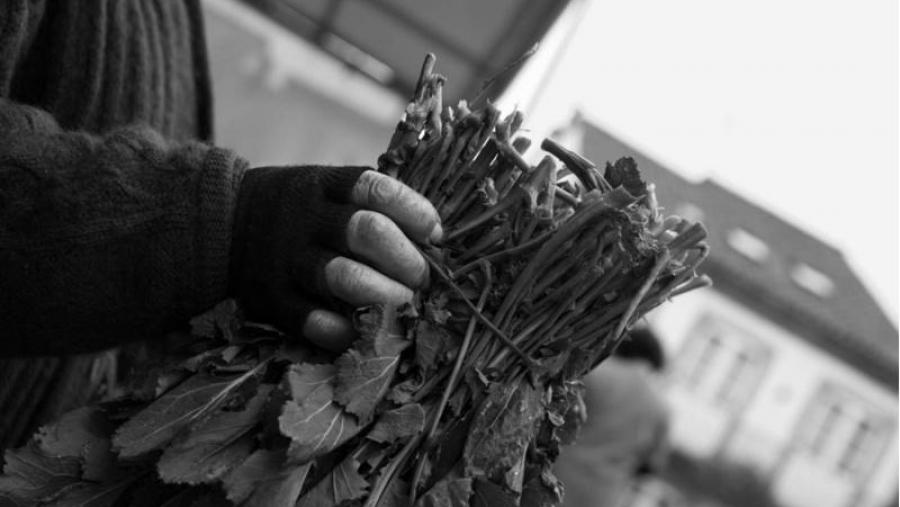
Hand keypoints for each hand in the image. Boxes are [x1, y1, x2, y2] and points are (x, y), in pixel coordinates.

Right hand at [230, 166, 440, 351]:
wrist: (219, 224)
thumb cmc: (299, 210)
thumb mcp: (327, 188)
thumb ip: (372, 205)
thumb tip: (434, 239)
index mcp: (325, 185)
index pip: (377, 189)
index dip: (414, 212)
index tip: (434, 234)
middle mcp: (307, 218)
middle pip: (367, 231)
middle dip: (407, 259)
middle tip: (423, 278)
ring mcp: (287, 258)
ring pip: (343, 277)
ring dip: (384, 296)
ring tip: (404, 306)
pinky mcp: (270, 298)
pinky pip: (311, 320)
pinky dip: (342, 331)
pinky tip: (360, 332)